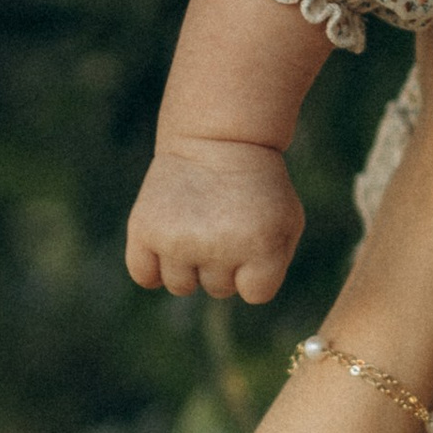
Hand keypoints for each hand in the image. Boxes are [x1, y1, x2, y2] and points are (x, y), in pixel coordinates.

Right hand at [126, 140, 305, 303]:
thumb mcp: (288, 219)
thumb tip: (243, 294)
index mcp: (260, 246)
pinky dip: (152, 267)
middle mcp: (218, 247)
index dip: (256, 271)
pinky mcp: (144, 230)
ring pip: (181, 286)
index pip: (256, 294)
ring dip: (189, 265)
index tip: (254, 241)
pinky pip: (144, 276)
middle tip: (224, 224)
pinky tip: (166, 243)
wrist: (218, 139)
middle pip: (218, 289)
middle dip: (224, 264)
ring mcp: (178, 241)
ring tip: (197, 228)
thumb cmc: (258, 185)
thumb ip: (275, 265)